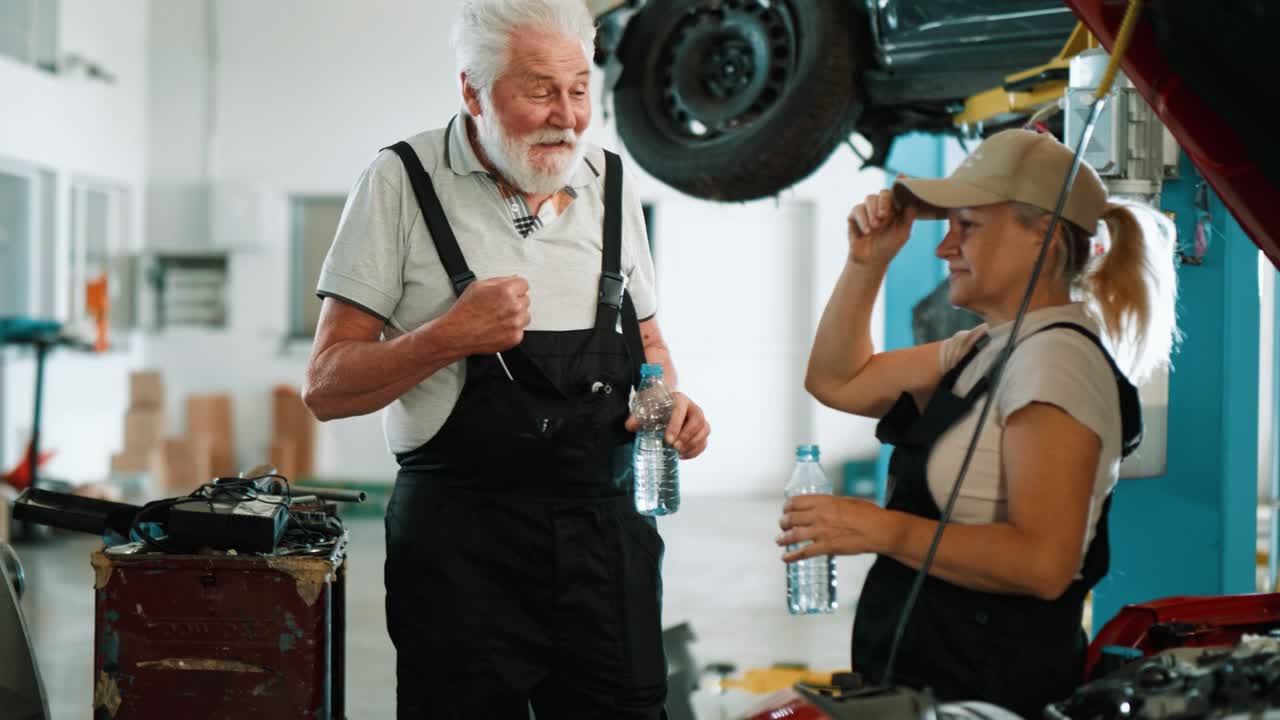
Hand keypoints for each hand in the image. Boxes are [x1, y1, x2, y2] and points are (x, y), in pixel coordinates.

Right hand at [440, 276, 530, 353]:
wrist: (458, 333)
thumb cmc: (465, 312)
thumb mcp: (478, 286)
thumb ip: (499, 280)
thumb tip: (512, 279)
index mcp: (505, 291)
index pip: (524, 284)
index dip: (516, 287)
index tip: (512, 291)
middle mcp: (513, 307)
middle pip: (526, 299)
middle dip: (515, 301)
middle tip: (500, 306)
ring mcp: (515, 323)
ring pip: (526, 315)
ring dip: (516, 315)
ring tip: (500, 317)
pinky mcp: (515, 337)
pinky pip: (521, 330)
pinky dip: (512, 329)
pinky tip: (499, 327)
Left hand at [625, 391, 709, 459]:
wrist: (664, 404)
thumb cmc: (656, 405)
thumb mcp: (646, 408)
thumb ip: (638, 417)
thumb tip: (630, 426)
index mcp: (680, 399)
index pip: (681, 409)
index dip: (676, 425)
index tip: (668, 440)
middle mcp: (693, 407)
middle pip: (698, 420)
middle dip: (687, 436)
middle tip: (674, 447)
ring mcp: (700, 419)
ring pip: (704, 431)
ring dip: (693, 444)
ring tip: (678, 452)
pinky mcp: (702, 431)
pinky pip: (704, 441)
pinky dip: (696, 450)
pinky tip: (683, 455)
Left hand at [776, 495, 894, 561]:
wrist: (879, 529)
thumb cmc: (868, 514)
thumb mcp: (847, 501)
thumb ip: (832, 504)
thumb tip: (825, 506)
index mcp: (824, 501)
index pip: (796, 501)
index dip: (788, 506)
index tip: (786, 509)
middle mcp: (819, 515)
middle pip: (791, 517)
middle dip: (784, 522)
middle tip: (782, 525)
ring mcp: (821, 531)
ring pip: (793, 535)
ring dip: (783, 538)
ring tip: (779, 540)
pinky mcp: (827, 547)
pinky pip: (804, 552)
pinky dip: (792, 556)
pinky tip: (785, 558)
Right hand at [848, 188, 917, 266]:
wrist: (870, 261)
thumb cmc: (888, 247)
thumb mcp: (903, 233)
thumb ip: (908, 216)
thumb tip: (913, 201)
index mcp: (895, 208)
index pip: (898, 192)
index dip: (900, 183)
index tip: (902, 176)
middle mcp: (881, 206)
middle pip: (883, 192)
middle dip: (884, 202)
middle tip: (884, 216)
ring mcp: (867, 210)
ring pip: (869, 198)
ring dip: (873, 211)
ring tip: (875, 227)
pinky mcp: (854, 215)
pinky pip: (857, 209)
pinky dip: (863, 219)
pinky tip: (867, 231)